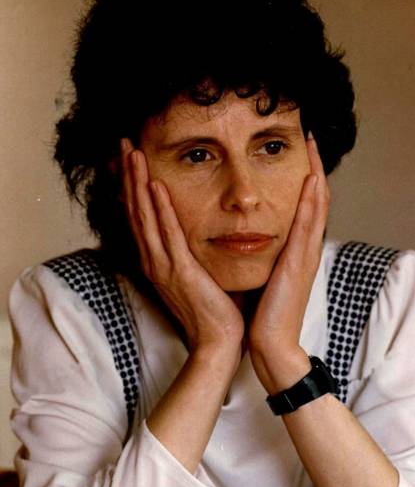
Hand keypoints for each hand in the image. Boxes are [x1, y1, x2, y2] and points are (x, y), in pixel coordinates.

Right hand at [120, 139, 243, 362]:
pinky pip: (168, 235)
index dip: (133, 185)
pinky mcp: (180, 272)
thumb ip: (190, 251)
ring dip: (138, 184)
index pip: (140, 216)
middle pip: (135, 210)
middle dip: (129, 175)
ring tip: (133, 154)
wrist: (218, 342)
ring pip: (145, 217)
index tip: (131, 158)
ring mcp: (164, 266)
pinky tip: (156, 187)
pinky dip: (160, 210)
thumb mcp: (197, 273)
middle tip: (123, 144)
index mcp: (158, 260)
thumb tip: (197, 229)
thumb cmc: (212, 309)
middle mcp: (154, 260)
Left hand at [247, 133, 329, 393]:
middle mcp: (304, 250)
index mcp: (295, 252)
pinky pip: (306, 227)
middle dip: (314, 166)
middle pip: (316, 199)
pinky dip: (311, 202)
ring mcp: (305, 257)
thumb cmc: (264, 314)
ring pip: (317, 207)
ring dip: (316, 175)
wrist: (270, 345)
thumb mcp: (266, 276)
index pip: (305, 206)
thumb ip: (266, 255)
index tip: (301, 152)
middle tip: (310, 136)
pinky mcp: (298, 266)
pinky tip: (310, 181)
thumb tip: (252, 237)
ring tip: (313, 147)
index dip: (306, 178)